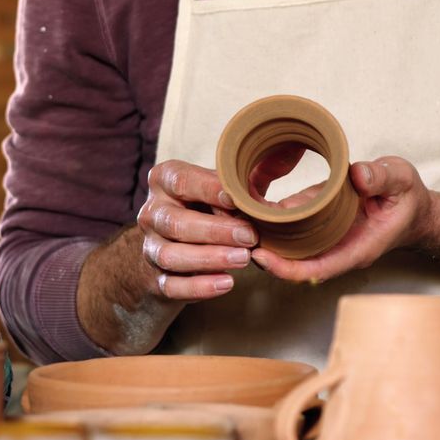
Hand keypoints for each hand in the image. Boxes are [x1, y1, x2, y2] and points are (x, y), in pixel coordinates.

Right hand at [136, 159, 258, 301]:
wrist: (177, 247)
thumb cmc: (207, 208)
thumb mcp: (221, 189)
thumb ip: (247, 177)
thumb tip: (289, 153)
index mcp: (165, 181)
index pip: (182, 181)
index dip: (209, 189)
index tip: (237, 199)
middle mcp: (153, 213)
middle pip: (176, 223)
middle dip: (215, 231)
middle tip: (250, 236)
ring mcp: (150, 247)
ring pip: (171, 256)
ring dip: (209, 258)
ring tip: (243, 259)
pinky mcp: (156, 279)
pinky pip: (172, 286)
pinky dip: (199, 287)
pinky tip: (227, 283)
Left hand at [251, 156, 432, 282]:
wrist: (412, 208)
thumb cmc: (407, 198)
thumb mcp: (401, 180)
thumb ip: (381, 178)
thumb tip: (358, 174)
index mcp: (357, 248)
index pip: (317, 269)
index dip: (286, 268)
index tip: (261, 256)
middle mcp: (336, 250)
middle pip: (293, 264)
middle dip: (262, 254)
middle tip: (233, 234)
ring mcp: (326, 241)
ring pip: (287, 249)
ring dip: (261, 237)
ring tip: (231, 219)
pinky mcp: (319, 228)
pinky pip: (291, 231)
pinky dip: (269, 222)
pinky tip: (246, 208)